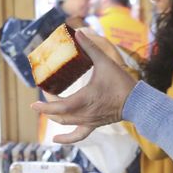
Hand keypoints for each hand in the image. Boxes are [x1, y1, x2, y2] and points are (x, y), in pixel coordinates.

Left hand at [34, 29, 137, 143]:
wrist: (137, 102)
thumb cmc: (121, 82)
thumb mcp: (105, 62)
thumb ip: (90, 47)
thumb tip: (78, 33)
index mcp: (83, 100)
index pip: (58, 106)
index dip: (44, 105)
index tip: (34, 102)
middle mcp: (84, 114)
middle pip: (58, 116)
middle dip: (47, 107)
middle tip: (43, 95)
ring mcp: (89, 121)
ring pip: (65, 124)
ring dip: (54, 118)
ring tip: (46, 110)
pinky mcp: (94, 125)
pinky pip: (78, 135)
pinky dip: (67, 139)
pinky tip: (56, 139)